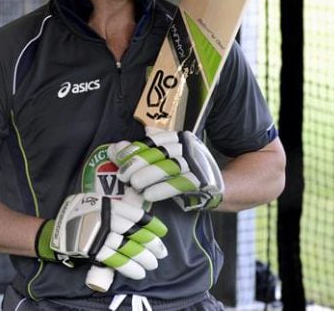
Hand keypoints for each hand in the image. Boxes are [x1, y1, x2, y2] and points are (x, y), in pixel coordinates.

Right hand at [35, 193, 167, 279]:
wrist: (55, 231)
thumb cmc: (78, 216)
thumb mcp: (95, 203)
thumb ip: (113, 209)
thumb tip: (137, 221)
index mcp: (108, 205)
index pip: (135, 215)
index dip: (151, 224)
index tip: (162, 232)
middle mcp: (105, 218)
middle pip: (135, 232)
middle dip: (151, 244)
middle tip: (161, 253)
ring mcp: (99, 235)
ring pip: (128, 248)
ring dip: (143, 258)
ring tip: (152, 264)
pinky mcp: (93, 250)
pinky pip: (116, 260)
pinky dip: (130, 267)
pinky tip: (139, 273)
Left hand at [108, 131, 224, 210]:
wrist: (218, 188)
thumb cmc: (184, 173)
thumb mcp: (164, 161)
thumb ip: (141, 153)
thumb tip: (115, 147)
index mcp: (179, 138)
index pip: (154, 140)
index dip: (135, 148)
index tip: (118, 156)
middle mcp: (189, 148)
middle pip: (160, 152)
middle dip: (139, 163)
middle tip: (122, 175)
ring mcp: (198, 164)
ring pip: (170, 167)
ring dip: (149, 176)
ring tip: (134, 185)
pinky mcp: (203, 181)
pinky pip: (181, 184)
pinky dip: (163, 189)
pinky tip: (149, 195)